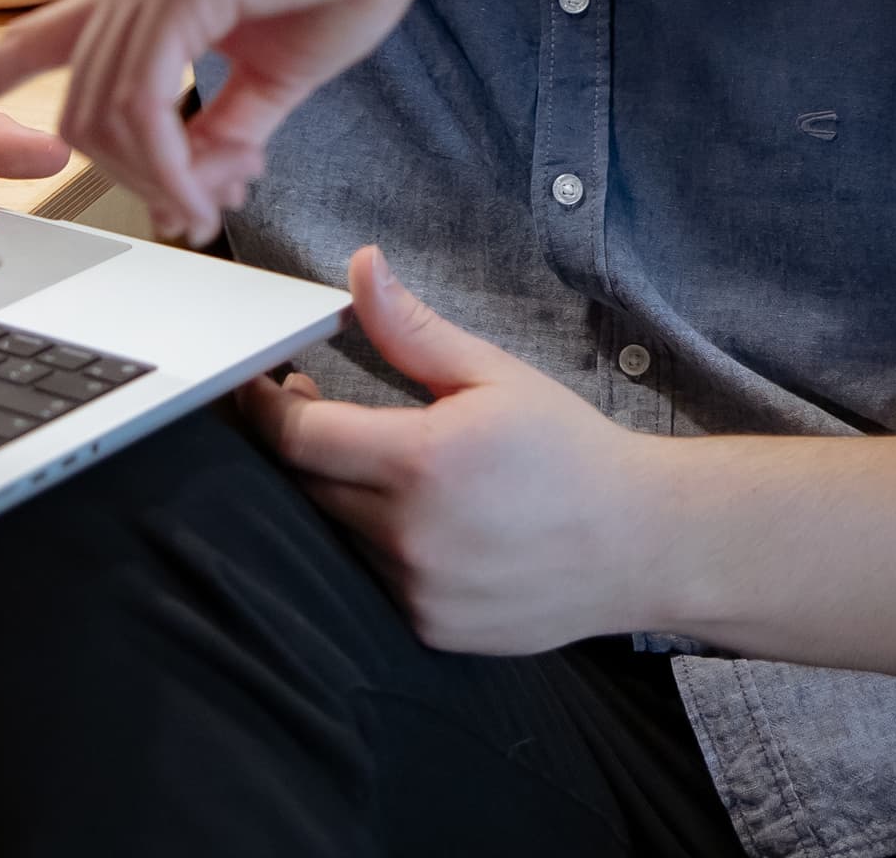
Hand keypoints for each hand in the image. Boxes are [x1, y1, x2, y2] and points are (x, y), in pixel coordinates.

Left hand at [0, 0, 511, 242]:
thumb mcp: (277, 74)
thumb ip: (228, 127)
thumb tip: (201, 185)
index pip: (28, 45)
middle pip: (74, 111)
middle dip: (127, 181)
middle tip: (194, 213)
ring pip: (102, 113)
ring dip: (155, 179)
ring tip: (210, 201)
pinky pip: (145, 101)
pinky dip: (172, 158)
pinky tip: (209, 182)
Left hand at [239, 247, 664, 654]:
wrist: (638, 542)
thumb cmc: (569, 451)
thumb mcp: (493, 374)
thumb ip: (412, 330)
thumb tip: (361, 269)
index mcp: (420, 462)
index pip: (296, 438)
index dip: (263, 408)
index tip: (257, 386)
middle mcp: (408, 535)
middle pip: (305, 488)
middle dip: (300, 445)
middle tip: (317, 407)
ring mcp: (416, 591)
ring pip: (335, 536)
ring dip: (338, 496)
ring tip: (378, 461)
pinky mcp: (428, 627)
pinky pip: (371, 580)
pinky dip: (374, 545)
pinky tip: (416, 518)